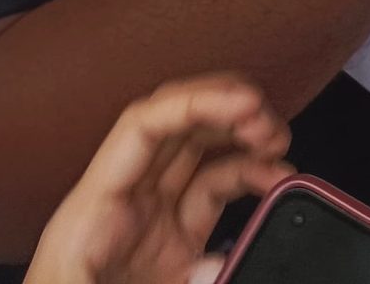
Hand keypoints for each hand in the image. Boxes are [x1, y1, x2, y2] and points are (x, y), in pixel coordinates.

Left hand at [24, 76, 292, 283]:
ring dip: (241, 138)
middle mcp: (123, 205)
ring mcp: (149, 222)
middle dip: (226, 109)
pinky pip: (212, 195)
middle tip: (266, 117)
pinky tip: (271, 182)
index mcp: (93, 211)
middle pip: (176, 128)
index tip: (245, 103)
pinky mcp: (170, 246)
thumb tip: (218, 265)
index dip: (197, 103)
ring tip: (276, 140)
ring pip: (200, 155)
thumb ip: (169, 281)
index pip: (144, 126)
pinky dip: (247, 180)